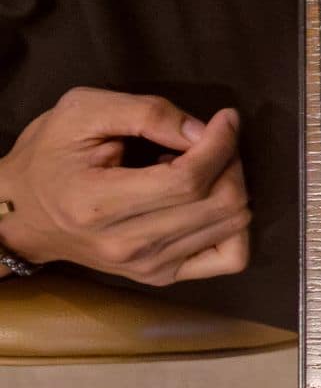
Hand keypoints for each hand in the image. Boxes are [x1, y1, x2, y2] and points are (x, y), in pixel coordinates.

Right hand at [0, 89, 249, 285]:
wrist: (21, 213)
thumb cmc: (49, 155)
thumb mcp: (83, 111)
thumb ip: (147, 113)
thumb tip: (203, 131)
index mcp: (99, 204)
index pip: (189, 181)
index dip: (221, 143)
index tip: (225, 117)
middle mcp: (126, 246)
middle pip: (219, 204)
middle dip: (231, 160)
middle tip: (211, 139)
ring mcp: (146, 267)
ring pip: (232, 227)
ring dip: (231, 186)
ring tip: (197, 168)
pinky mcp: (160, 276)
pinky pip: (228, 257)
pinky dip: (233, 224)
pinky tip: (204, 201)